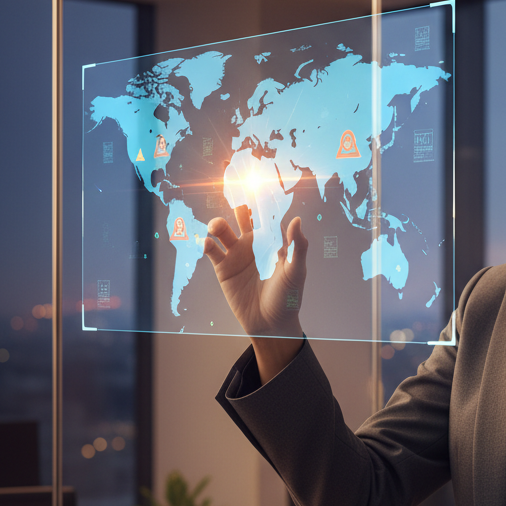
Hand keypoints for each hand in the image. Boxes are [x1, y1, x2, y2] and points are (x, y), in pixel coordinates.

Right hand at [204, 207, 308, 380]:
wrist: (271, 323)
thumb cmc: (288, 296)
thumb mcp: (296, 271)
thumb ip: (297, 246)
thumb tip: (296, 219)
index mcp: (273, 240)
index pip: (267, 215)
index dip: (262, 199)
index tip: (256, 181)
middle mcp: (254, 243)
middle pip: (242, 217)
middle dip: (237, 205)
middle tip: (231, 194)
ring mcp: (237, 255)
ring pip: (223, 231)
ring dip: (218, 224)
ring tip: (217, 227)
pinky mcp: (223, 268)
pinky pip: (212, 251)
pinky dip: (207, 244)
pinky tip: (208, 243)